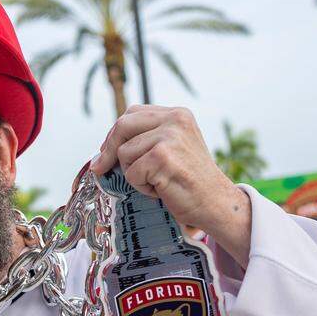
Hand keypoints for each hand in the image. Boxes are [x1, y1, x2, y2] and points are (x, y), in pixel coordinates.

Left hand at [90, 105, 251, 262]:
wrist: (215, 202)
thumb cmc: (191, 180)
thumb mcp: (174, 148)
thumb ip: (147, 139)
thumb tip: (103, 150)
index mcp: (177, 114)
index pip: (132, 113)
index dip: (114, 134)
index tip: (106, 151)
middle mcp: (174, 120)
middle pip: (122, 126)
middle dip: (108, 150)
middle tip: (101, 168)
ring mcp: (169, 137)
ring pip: (124, 153)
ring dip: (133, 173)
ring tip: (156, 181)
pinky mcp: (162, 158)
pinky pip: (131, 173)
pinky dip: (141, 186)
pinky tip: (160, 188)